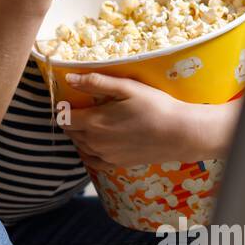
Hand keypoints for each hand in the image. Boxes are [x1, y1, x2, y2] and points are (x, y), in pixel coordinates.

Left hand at [60, 73, 241, 169]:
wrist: (180, 134)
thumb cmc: (155, 106)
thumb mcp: (126, 87)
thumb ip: (95, 82)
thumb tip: (69, 79)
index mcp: (93, 123)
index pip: (64, 117)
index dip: (64, 107)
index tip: (71, 98)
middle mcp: (95, 143)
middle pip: (70, 132)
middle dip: (71, 119)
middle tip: (82, 107)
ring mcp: (105, 156)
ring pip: (80, 146)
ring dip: (80, 134)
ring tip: (91, 121)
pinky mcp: (116, 164)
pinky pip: (92, 161)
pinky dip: (88, 151)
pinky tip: (96, 142)